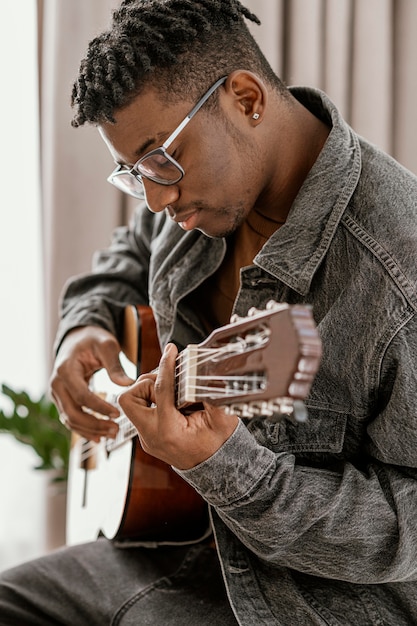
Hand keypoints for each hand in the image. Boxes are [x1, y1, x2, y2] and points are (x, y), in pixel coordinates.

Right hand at [49, 326, 134, 440]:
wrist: (78, 339)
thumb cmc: (94, 340)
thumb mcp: (107, 346)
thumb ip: (116, 366)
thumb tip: (128, 385)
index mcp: (65, 369)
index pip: (82, 395)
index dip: (99, 407)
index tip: (118, 414)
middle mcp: (56, 384)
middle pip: (72, 413)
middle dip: (94, 425)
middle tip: (116, 429)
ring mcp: (57, 394)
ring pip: (70, 420)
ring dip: (90, 430)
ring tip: (112, 434)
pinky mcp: (62, 400)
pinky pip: (71, 419)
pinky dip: (84, 429)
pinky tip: (99, 436)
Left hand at [118, 343, 238, 469]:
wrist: (218, 470)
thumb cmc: (220, 445)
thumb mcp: (221, 419)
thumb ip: (211, 394)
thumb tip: (204, 370)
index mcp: (168, 431)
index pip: (160, 390)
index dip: (166, 366)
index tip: (170, 349)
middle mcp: (152, 436)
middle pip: (129, 398)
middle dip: (146, 383)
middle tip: (170, 382)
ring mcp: (147, 438)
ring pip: (132, 404)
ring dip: (149, 392)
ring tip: (173, 393)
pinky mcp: (148, 436)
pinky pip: (142, 411)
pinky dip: (154, 401)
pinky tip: (172, 402)